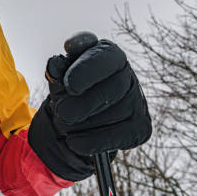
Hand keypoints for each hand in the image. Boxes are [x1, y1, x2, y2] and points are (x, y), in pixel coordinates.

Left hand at [28, 39, 151, 180]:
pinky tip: (74, 141)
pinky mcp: (142, 127)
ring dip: (84, 124)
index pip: (105, 56)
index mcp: (108, 54)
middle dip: (82, 104)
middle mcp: (128, 75)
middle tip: (61, 111)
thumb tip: (55, 64)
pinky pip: (119, 136)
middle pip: (112, 90)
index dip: (87, 71)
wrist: (77, 117)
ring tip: (65, 124)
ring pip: (115, 114)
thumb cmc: (69, 90)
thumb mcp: (59, 76)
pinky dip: (93, 141)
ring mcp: (138, 101)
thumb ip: (57, 68)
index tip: (70, 86)